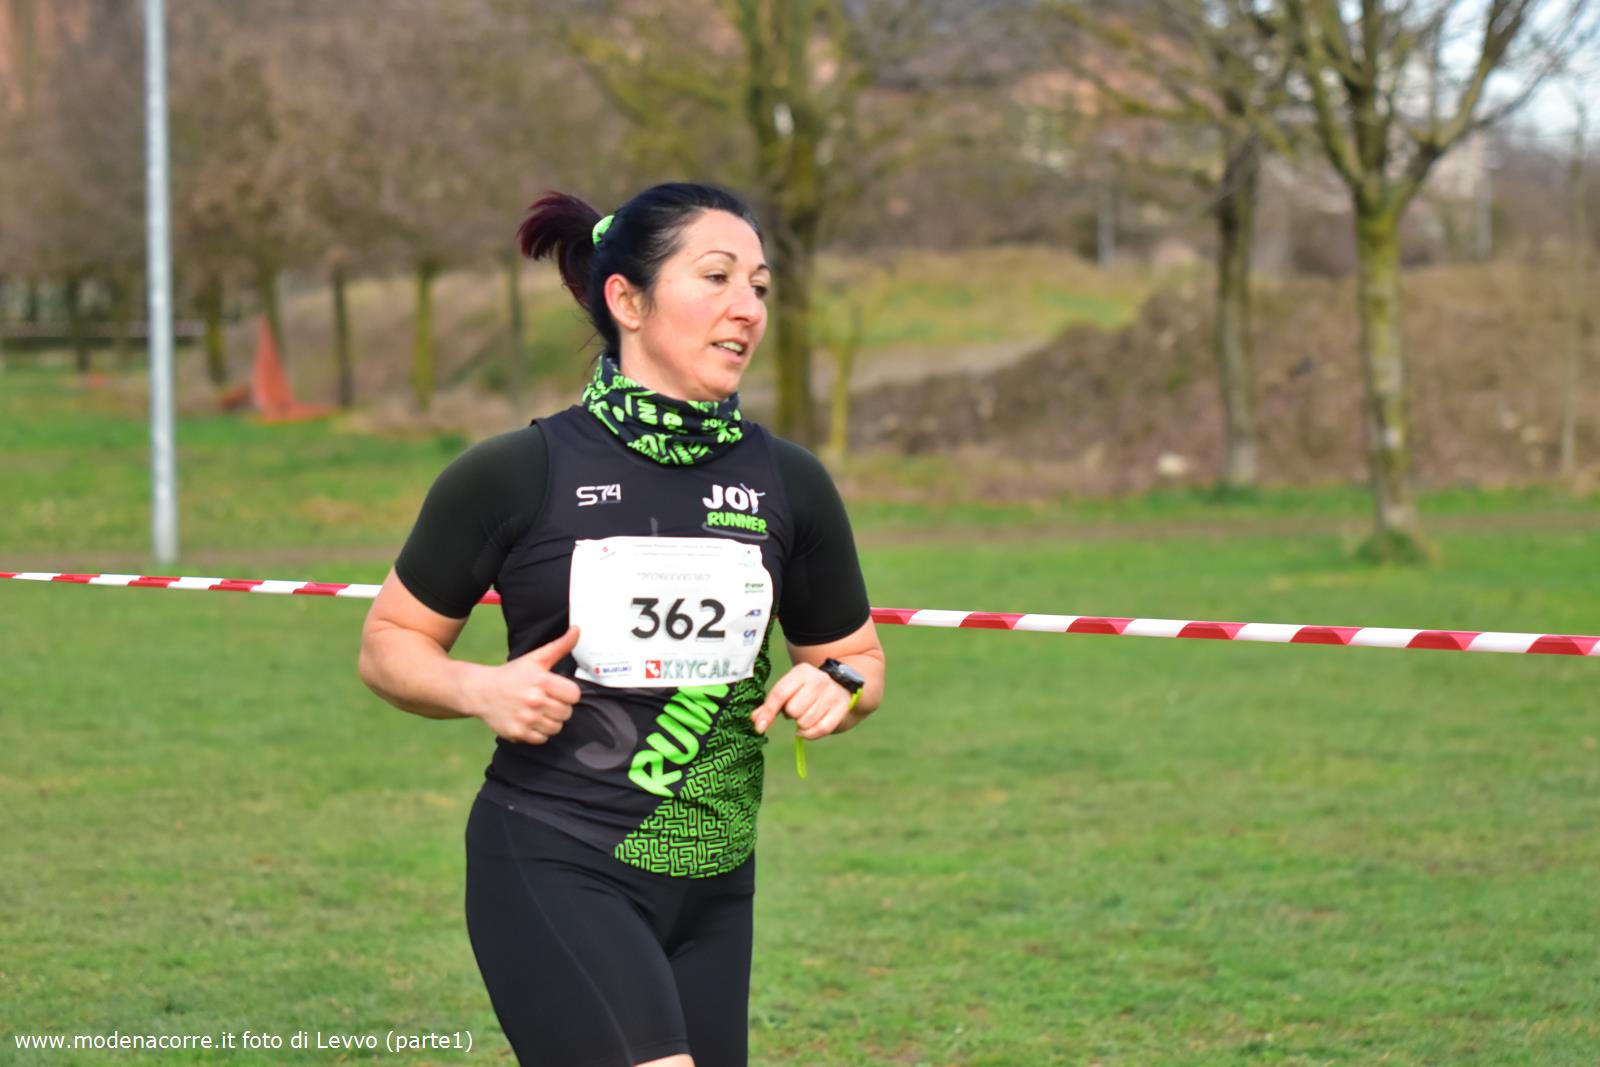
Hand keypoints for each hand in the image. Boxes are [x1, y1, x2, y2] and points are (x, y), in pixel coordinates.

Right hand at [464, 626, 582, 744]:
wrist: (480, 691)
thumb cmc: (512, 674)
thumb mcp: (535, 658)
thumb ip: (560, 646)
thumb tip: (578, 629)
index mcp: (541, 681)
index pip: (574, 695)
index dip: (568, 693)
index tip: (557, 690)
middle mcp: (534, 700)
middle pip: (567, 713)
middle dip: (559, 707)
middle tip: (545, 700)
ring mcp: (525, 719)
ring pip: (556, 728)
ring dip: (549, 721)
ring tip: (537, 711)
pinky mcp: (518, 733)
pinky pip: (542, 739)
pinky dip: (538, 732)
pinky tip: (529, 721)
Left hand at [751, 662, 853, 740]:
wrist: (839, 686)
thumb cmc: (805, 691)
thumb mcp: (788, 690)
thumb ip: (769, 705)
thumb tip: (756, 721)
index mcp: (802, 671)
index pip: (780, 693)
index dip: (768, 712)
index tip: (760, 728)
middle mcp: (819, 680)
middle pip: (793, 710)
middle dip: (790, 715)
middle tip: (795, 710)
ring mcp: (832, 694)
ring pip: (806, 721)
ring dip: (800, 724)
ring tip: (804, 715)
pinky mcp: (841, 709)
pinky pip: (820, 730)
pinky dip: (810, 734)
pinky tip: (806, 729)